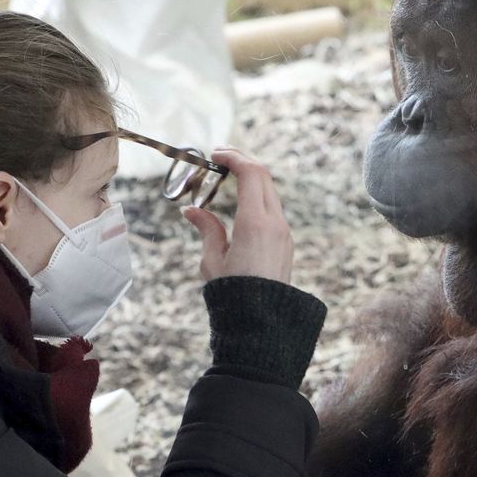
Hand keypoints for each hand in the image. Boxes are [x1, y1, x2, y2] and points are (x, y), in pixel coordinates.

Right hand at [181, 148, 293, 283]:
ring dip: (251, 178)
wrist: (263, 323)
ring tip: (228, 176)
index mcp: (254, 223)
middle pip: (264, 176)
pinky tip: (240, 200)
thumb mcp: (212, 261)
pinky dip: (258, 195)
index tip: (215, 154)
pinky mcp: (286, 242)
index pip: (250, 174)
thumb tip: (191, 210)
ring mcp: (284, 232)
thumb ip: (206, 229)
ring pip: (270, 191)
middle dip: (243, 161)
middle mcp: (274, 223)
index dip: (233, 158)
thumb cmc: (233, 295)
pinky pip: (273, 209)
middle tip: (220, 157)